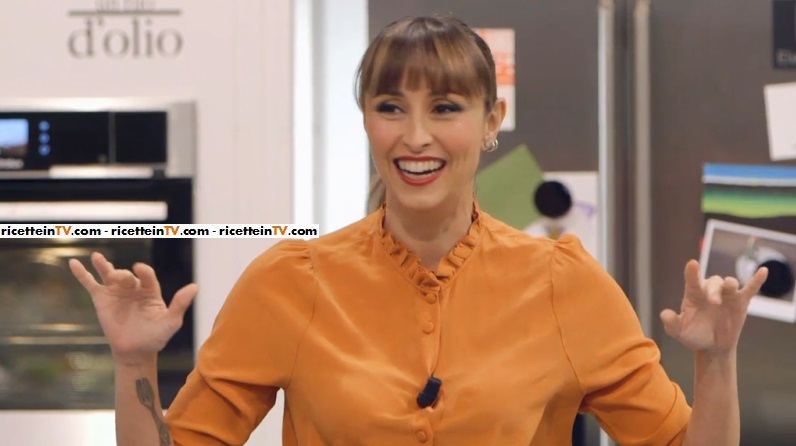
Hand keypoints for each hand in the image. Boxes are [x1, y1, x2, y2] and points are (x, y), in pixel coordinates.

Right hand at [69, 252, 197, 363]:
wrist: (136, 352)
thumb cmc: (155, 337)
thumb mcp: (171, 322)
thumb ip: (180, 304)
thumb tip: (195, 286)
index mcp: (150, 290)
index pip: (147, 275)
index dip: (143, 271)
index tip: (140, 269)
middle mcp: (133, 288)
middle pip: (127, 275)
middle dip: (123, 275)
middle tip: (120, 278)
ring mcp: (116, 292)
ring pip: (109, 274)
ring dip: (103, 265)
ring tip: (97, 257)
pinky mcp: (101, 300)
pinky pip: (90, 284)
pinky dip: (82, 274)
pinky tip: (74, 263)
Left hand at [660, 259, 767, 355]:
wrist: (712, 346)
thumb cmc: (693, 335)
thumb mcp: (679, 332)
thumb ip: (671, 323)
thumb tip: (664, 314)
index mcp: (693, 294)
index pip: (692, 280)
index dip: (692, 271)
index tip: (692, 264)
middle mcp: (710, 291)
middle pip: (713, 282)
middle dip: (714, 290)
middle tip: (714, 302)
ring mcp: (726, 295)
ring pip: (730, 282)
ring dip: (730, 284)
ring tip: (730, 287)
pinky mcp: (741, 301)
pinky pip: (750, 288)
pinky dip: (757, 280)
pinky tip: (764, 271)